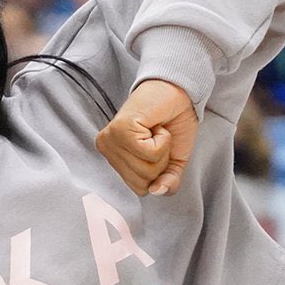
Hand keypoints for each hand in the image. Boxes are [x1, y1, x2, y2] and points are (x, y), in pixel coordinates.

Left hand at [96, 79, 197, 195]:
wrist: (178, 92)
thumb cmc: (172, 124)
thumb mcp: (173, 162)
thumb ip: (167, 182)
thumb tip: (157, 192)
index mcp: (114, 158)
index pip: (140, 189)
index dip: (159, 174)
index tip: (158, 148)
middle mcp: (106, 149)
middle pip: (143, 183)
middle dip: (161, 163)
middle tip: (158, 137)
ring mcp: (111, 139)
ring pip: (146, 170)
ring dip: (162, 149)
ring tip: (156, 130)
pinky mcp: (120, 130)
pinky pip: (149, 153)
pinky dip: (162, 140)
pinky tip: (154, 125)